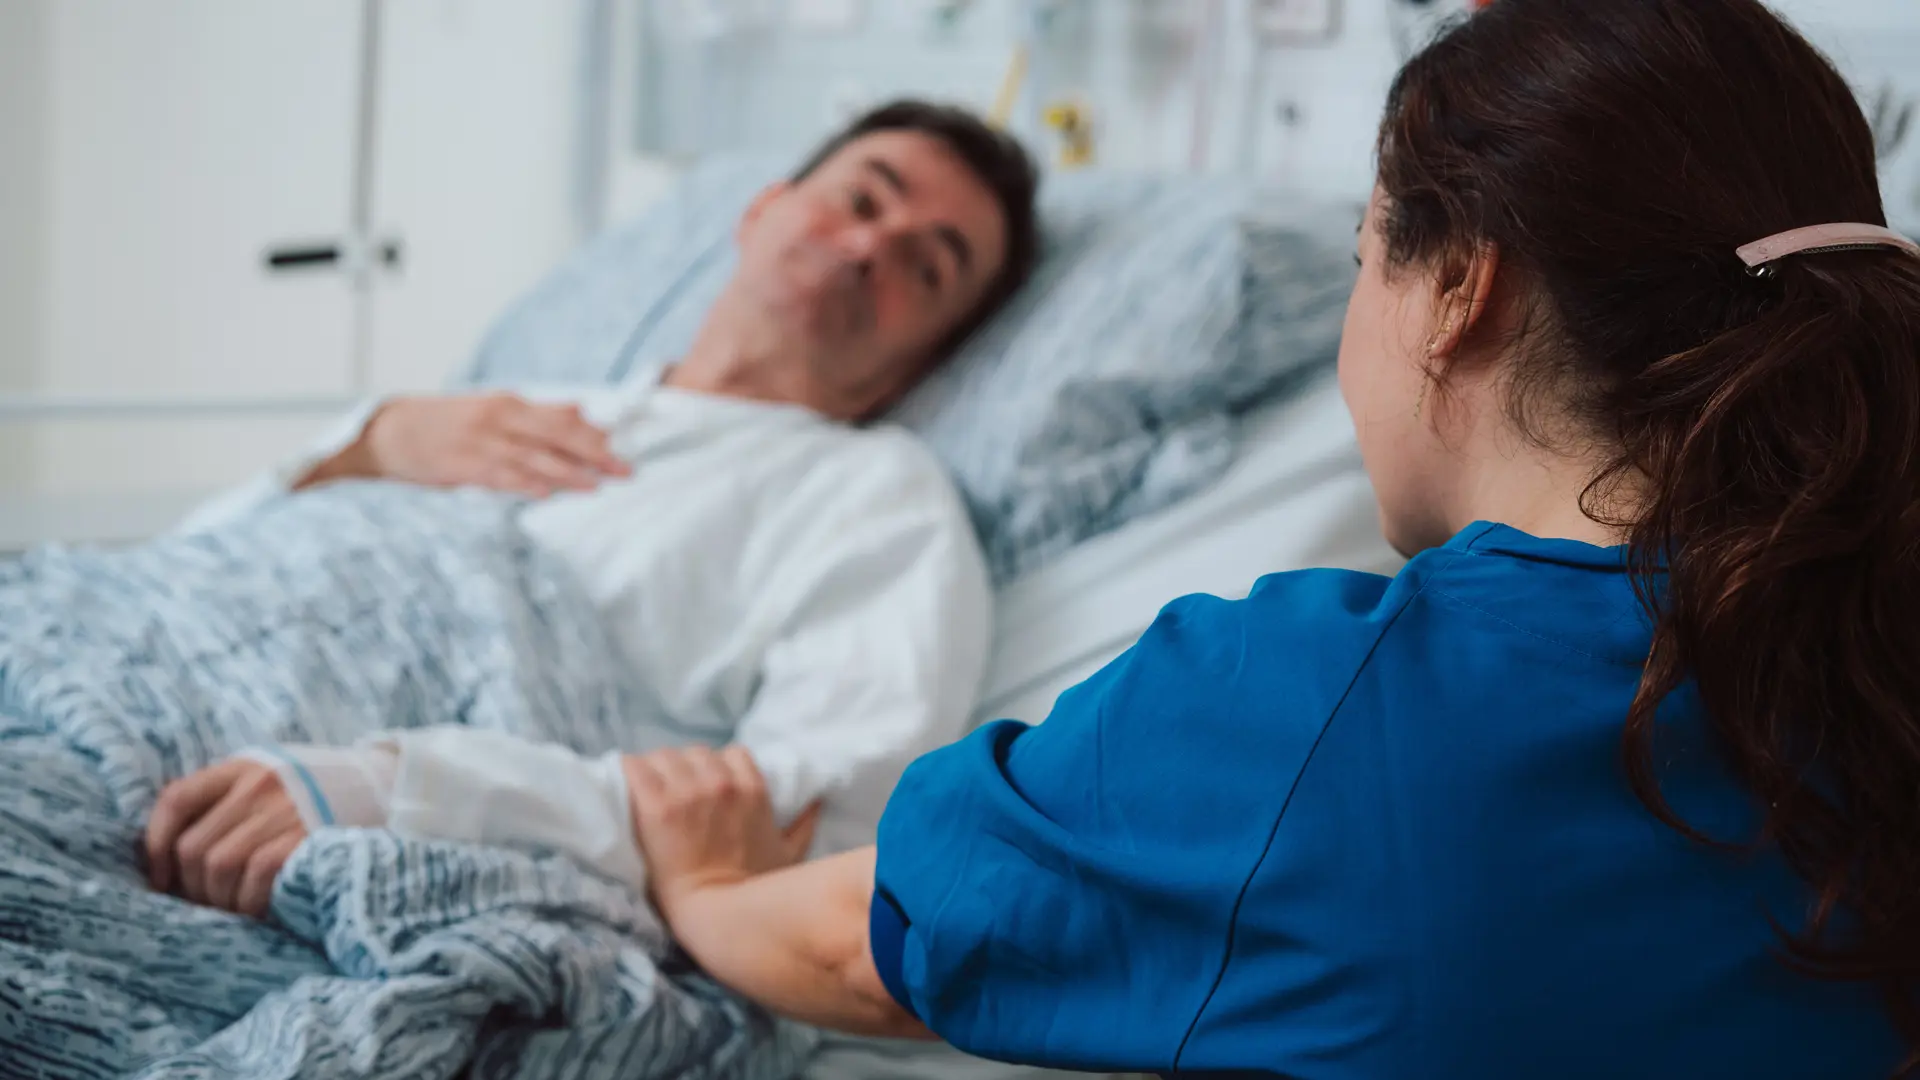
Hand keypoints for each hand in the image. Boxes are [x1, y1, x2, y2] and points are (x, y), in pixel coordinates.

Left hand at [144, 758, 307, 917]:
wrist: (389, 786)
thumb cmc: (321, 795)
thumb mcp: (272, 781)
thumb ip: (231, 802)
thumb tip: (174, 858)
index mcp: (243, 768)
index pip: (176, 800)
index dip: (155, 844)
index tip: (161, 879)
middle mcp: (259, 784)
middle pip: (194, 846)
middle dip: (192, 887)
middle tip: (208, 904)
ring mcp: (284, 810)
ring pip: (219, 866)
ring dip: (221, 900)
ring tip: (236, 910)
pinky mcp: (307, 836)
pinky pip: (256, 876)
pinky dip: (251, 901)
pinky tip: (261, 910)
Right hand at [302, 393, 631, 497]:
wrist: (391, 433)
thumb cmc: (447, 423)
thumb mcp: (493, 409)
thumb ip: (538, 413)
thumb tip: (582, 410)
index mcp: (509, 403)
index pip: (562, 418)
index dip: (595, 435)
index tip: (623, 447)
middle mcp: (500, 419)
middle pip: (557, 437)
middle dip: (595, 454)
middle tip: (626, 470)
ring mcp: (482, 443)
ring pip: (535, 459)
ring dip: (569, 473)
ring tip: (598, 485)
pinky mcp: (465, 467)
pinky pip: (503, 477)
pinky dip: (528, 484)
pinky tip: (550, 493)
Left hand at [623, 746, 820, 917]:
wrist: (718, 916)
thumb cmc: (755, 890)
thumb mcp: (790, 854)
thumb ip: (803, 824)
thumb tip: (817, 804)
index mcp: (752, 789)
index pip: (732, 753)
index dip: (717, 768)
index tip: (707, 785)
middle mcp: (721, 783)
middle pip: (695, 754)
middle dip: (686, 770)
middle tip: (676, 794)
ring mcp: (687, 792)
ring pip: (664, 757)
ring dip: (657, 771)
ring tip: (650, 792)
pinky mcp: (656, 806)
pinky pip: (634, 767)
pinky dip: (629, 771)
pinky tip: (627, 784)